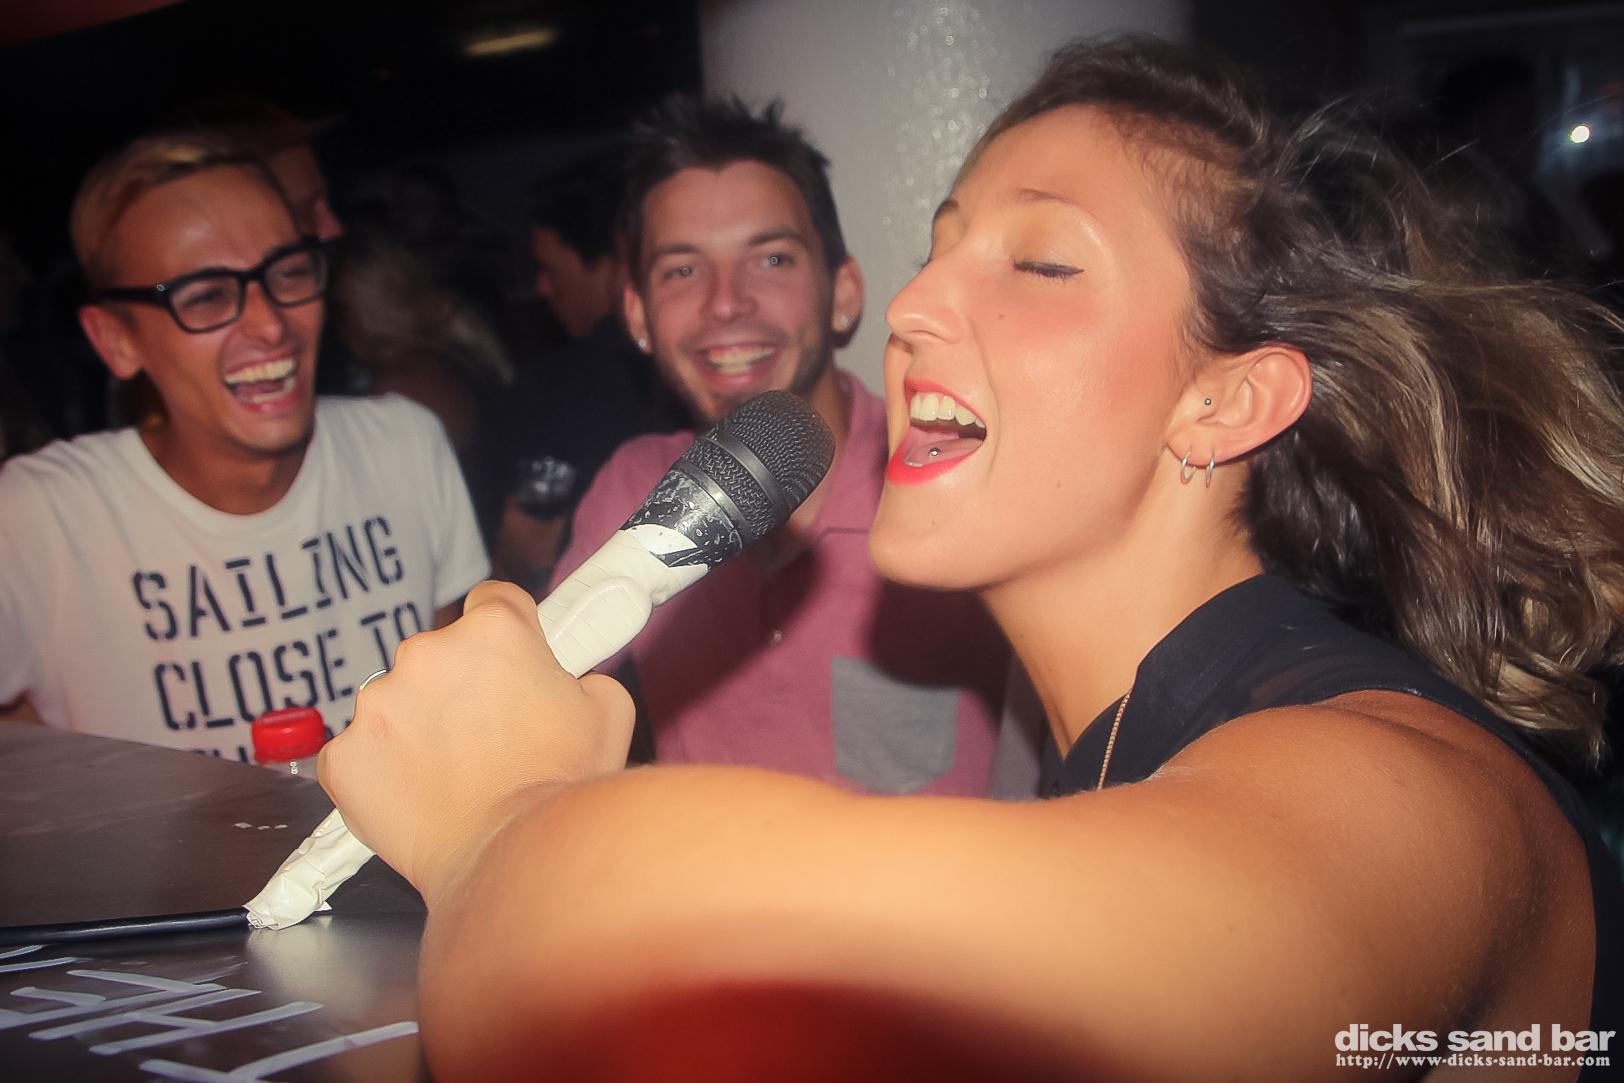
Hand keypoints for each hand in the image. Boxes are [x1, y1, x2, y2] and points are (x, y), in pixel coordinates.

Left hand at [319, 580, 634, 906]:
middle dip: (461, 687)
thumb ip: (581, 677)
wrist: (516, 859)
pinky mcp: (345, 756)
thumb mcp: (607, 711)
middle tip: (493, 736)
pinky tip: (420, 797)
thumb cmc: (562, 788)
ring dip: (420, 727)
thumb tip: (571, 681)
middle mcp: (427, 654)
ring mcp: (378, 705)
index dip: (507, 634)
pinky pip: (360, 754)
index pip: (493, 601)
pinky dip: (382, 771)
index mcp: (493, 631)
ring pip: (396, 702)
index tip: (509, 659)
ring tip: (459, 776)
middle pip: (440, 655)